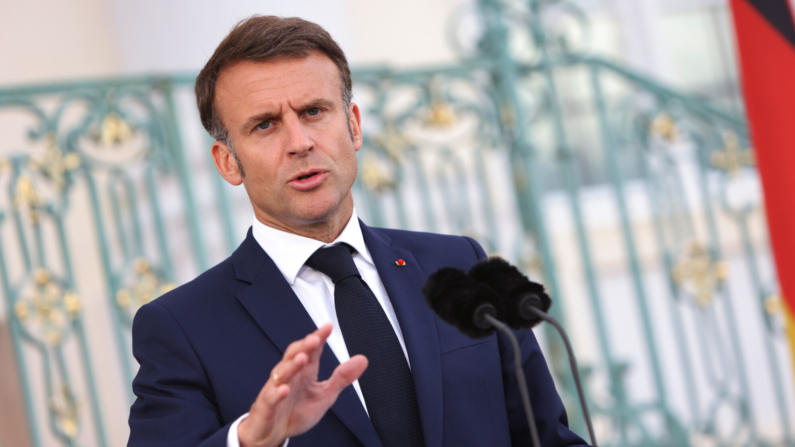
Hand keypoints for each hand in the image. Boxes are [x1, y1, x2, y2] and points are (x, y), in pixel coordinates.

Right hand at [238, 323, 367, 446]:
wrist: (274, 433)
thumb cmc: (297, 411)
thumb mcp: (325, 395)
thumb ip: (342, 378)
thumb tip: (363, 359)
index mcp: (305, 372)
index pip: (312, 350)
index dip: (318, 338)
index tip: (328, 326)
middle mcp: (290, 376)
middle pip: (294, 355)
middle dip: (303, 346)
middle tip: (315, 340)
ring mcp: (275, 389)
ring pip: (281, 373)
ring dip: (291, 365)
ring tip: (302, 358)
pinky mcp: (266, 406)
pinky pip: (270, 397)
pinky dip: (276, 393)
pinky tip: (285, 389)